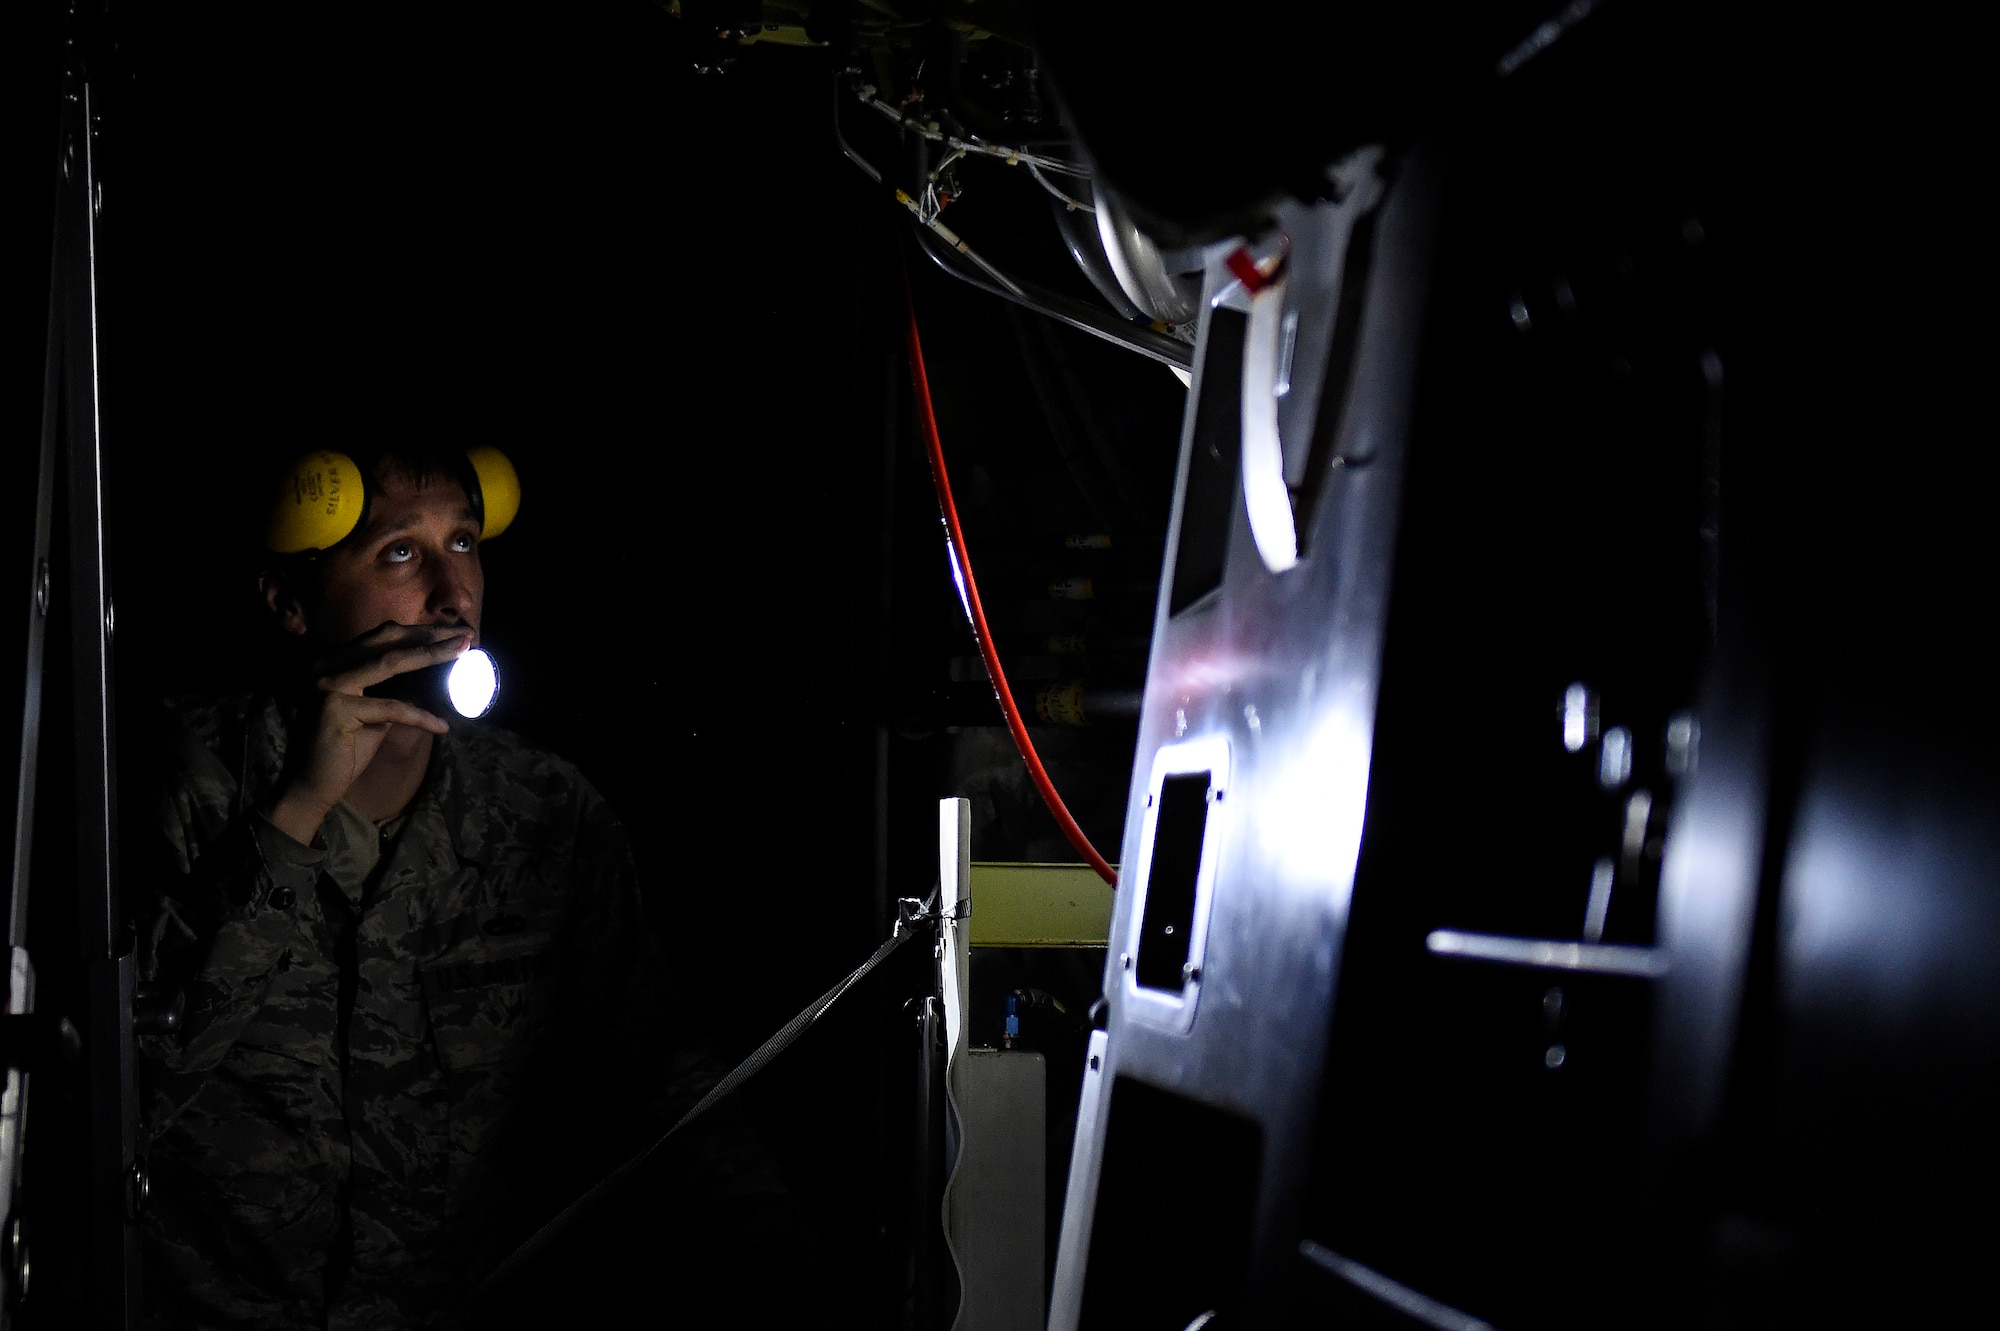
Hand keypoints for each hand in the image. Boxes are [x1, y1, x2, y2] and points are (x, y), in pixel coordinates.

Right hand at [260, 622, 470, 845]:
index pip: (381, 637)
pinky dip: (421, 716)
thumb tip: (432, 676)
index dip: (419, 631)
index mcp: (333, 662)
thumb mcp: (374, 712)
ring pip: (390, 663)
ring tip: (464, 655)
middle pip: (386, 640)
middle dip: (429, 635)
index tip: (454, 632)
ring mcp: (327, 684)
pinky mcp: (335, 709)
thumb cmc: (346, 748)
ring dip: (431, 656)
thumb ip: (393, 690)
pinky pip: (391, 708)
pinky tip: (442, 726)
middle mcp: (326, 666)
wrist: (312, 785)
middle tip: (466, 635)